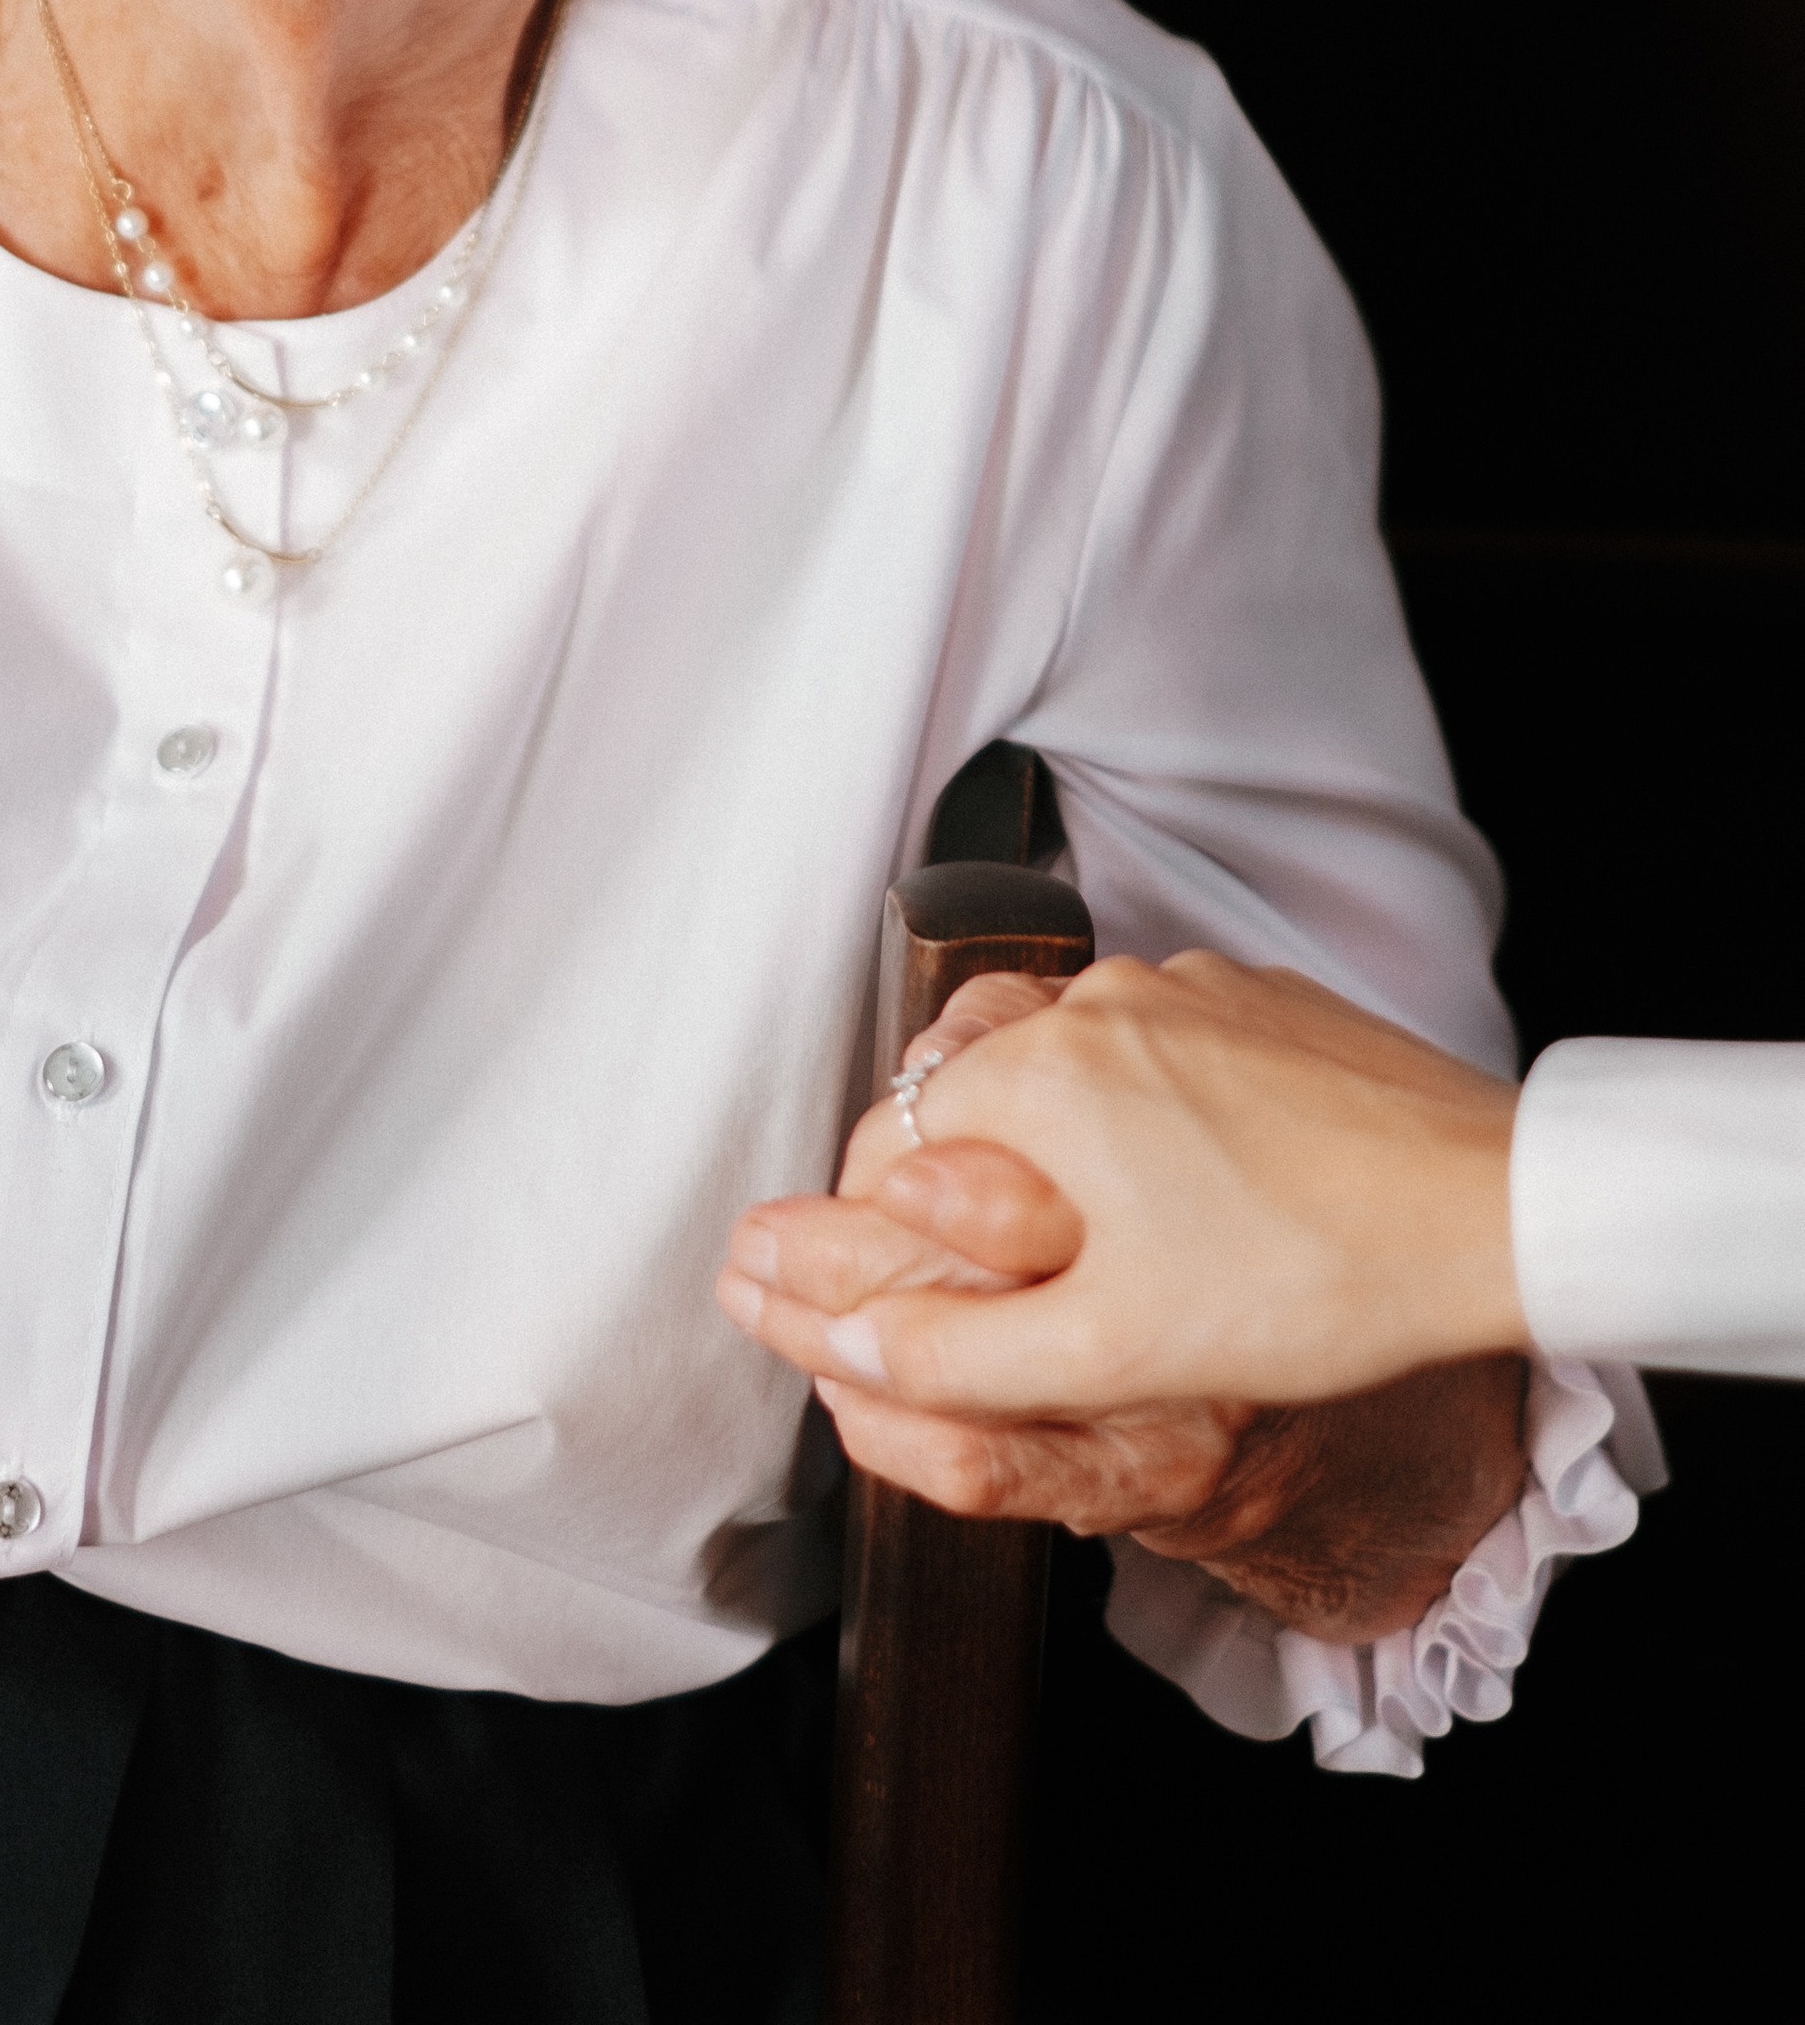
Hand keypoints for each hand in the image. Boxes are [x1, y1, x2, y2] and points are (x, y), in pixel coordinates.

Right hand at [716, 959, 1533, 1643]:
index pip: (892, 1133)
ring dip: (1068, 1139)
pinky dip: (1155, 1106)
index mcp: (1041, 1072)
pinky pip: (1163, 1040)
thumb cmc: (1310, 1282)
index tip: (915, 1289)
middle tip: (1021, 1277)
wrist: (1496, 1209)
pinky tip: (1211, 1189)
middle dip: (974, 1180)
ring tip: (1123, 1240)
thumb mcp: (1109, 1350)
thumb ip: (952, 1349)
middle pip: (978, 1084)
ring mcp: (1187, 985)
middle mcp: (1099, 998)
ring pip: (1074, 1057)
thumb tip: (837, 1339)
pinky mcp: (1260, 996)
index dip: (884, 1223)